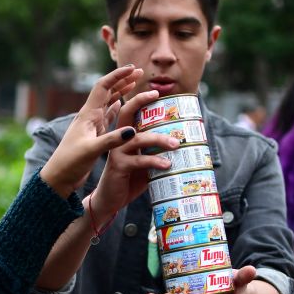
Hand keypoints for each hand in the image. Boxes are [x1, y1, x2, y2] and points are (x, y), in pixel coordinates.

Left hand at [39, 66, 147, 196]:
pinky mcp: (94, 134)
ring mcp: (92, 125)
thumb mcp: (91, 150)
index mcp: (88, 114)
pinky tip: (122, 104)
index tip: (133, 69)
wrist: (58, 177)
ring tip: (135, 84)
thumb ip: (111, 140)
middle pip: (108, 91)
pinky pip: (108, 116)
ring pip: (109, 102)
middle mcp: (90, 116)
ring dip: (122, 91)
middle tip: (140, 73)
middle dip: (123, 80)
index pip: (104, 87)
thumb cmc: (70, 162)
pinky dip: (117, 107)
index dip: (118, 76)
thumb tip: (132, 130)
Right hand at [87, 97, 180, 215]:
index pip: (130, 111)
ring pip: (139, 138)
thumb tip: (183, 148)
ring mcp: (116, 152)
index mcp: (124, 136)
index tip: (156, 93)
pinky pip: (139, 160)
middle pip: (128, 114)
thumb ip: (156, 153)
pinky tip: (167, 165)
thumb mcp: (145, 164)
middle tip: (159, 98)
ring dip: (159, 139)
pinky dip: (155, 161)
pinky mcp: (118, 166)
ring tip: (176, 144)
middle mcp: (118, 140)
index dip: (140, 99)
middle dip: (142, 102)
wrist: (110, 201)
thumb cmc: (129, 180)